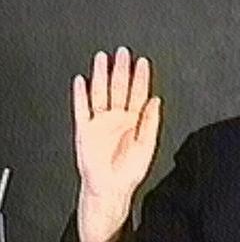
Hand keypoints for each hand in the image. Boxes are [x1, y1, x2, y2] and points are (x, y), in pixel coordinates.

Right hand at [73, 46, 160, 200]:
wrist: (110, 189)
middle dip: (121, 69)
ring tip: (102, 58)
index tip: (143, 62)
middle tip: (123, 52)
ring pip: (100, 93)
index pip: (138, 93)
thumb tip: (157, 100)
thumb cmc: (129, 171)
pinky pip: (82, 109)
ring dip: (101, 76)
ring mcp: (100, 122)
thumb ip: (151, 122)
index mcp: (134, 120)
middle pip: (118, 88)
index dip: (141, 77)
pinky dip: (80, 95)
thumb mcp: (148, 146)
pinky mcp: (85, 130)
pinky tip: (80, 81)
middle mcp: (117, 118)